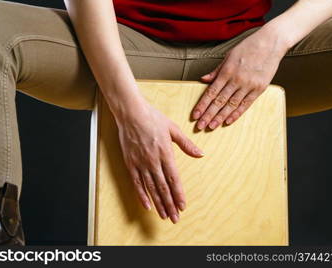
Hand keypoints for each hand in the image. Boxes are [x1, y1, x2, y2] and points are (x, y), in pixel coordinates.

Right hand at [115, 99, 203, 223]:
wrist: (131, 112)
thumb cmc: (152, 118)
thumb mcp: (173, 129)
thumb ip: (186, 144)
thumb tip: (201, 154)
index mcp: (166, 153)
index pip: (174, 179)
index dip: (178, 194)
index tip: (183, 206)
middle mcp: (153, 161)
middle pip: (163, 187)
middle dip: (170, 204)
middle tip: (175, 218)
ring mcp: (141, 163)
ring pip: (151, 188)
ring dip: (158, 203)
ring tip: (164, 215)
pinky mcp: (130, 163)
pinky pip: (136, 183)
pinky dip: (141, 195)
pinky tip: (146, 205)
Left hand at [192, 28, 288, 128]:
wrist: (271, 43)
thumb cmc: (248, 47)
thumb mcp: (228, 56)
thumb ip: (216, 71)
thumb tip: (203, 79)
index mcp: (227, 71)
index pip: (211, 92)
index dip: (202, 105)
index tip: (195, 115)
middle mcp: (236, 80)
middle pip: (219, 101)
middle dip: (208, 115)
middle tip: (200, 126)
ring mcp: (248, 85)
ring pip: (231, 105)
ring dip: (220, 117)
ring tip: (211, 127)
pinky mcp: (259, 88)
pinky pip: (246, 104)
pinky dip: (236, 113)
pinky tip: (228, 121)